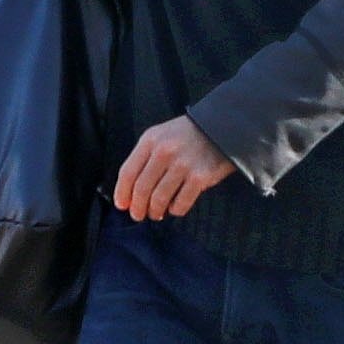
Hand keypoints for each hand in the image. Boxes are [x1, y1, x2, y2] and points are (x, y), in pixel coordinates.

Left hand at [112, 116, 234, 221]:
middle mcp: (164, 151)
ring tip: (156, 213)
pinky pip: (181, 203)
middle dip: (137, 207)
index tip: (122, 205)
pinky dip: (175, 210)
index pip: (128, 172)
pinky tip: (175, 208)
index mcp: (150, 140)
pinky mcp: (200, 177)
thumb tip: (131, 191)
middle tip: (138, 215)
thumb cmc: (187, 136)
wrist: (222, 128)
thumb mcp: (161, 136)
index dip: (122, 193)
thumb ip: (145, 158)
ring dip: (154, 211)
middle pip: (142, 189)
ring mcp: (183, 164)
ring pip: (159, 199)